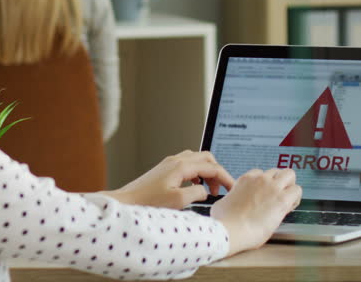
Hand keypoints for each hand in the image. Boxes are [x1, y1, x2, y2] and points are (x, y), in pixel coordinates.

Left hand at [103, 150, 235, 208]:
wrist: (127, 201)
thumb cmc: (147, 202)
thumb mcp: (178, 201)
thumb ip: (197, 193)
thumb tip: (205, 191)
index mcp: (181, 166)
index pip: (212, 167)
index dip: (225, 177)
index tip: (232, 188)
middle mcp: (175, 160)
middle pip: (206, 158)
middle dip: (217, 172)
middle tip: (219, 189)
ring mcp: (169, 163)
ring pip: (196, 160)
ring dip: (206, 172)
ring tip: (208, 189)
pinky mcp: (164, 169)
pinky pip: (187, 165)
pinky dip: (196, 173)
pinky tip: (194, 186)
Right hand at [210, 168, 301, 255]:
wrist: (229, 230)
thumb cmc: (224, 221)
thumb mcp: (222, 204)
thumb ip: (229, 200)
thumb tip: (227, 204)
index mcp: (245, 179)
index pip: (261, 173)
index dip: (265, 185)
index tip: (264, 196)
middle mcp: (259, 179)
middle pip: (278, 171)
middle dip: (280, 182)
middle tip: (278, 196)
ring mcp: (271, 187)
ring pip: (290, 174)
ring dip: (290, 187)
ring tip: (286, 201)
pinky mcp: (282, 199)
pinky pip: (297, 190)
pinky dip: (295, 198)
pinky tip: (288, 208)